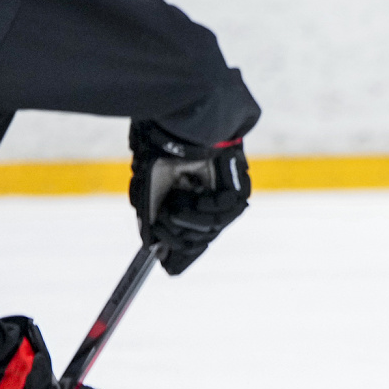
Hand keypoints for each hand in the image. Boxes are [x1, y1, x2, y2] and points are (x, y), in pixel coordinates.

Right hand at [129, 122, 251, 274]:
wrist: (180, 125)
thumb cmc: (164, 150)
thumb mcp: (150, 188)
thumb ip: (152, 218)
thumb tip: (152, 248)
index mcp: (189, 204)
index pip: (191, 239)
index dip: (179, 252)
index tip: (167, 263)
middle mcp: (208, 204)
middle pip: (198, 240)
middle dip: (177, 235)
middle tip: (166, 218)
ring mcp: (223, 199)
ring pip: (210, 231)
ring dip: (188, 220)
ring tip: (178, 202)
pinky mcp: (238, 191)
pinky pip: (223, 215)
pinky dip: (203, 208)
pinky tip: (195, 194)